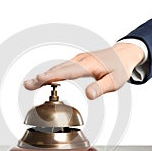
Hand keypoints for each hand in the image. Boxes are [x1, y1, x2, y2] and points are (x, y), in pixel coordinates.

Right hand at [24, 43, 143, 99]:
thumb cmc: (120, 68)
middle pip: (57, 69)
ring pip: (58, 67)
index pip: (67, 72)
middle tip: (27, 84)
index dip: (52, 76)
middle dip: (41, 77)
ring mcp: (78, 60)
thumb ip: (101, 88)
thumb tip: (88, 95)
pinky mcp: (78, 61)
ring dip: (44, 75)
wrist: (124, 54)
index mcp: (88, 65)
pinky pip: (62, 67)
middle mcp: (80, 60)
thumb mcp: (115, 81)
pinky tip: (45, 79)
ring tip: (31, 83)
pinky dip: (52, 73)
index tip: (39, 80)